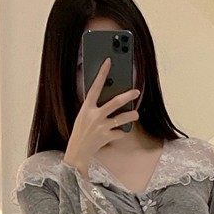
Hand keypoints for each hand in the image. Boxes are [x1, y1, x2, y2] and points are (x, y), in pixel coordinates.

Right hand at [64, 58, 140, 175]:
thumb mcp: (83, 116)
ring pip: (121, 119)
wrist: (77, 152)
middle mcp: (95, 116)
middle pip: (115, 102)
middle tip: (136, 92)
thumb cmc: (81, 131)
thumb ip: (94, 107)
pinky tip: (119, 132)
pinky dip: (120, 133)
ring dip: (130, 116)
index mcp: (86, 107)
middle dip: (127, 96)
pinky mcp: (106, 137)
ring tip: (135, 114)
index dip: (102, 73)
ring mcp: (101, 127)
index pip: (95, 87)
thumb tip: (109, 97)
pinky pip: (119, 133)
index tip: (108, 62)